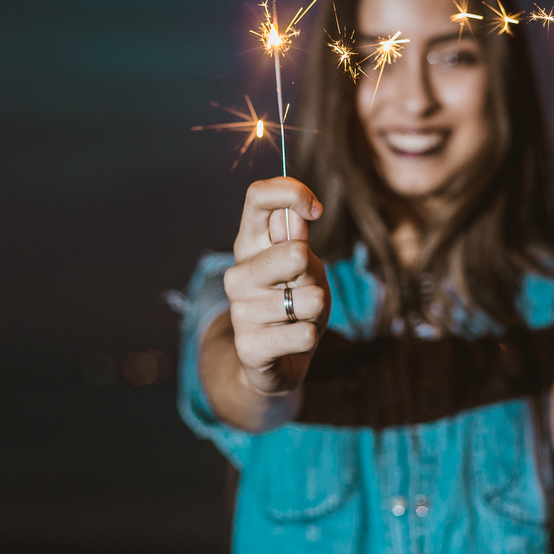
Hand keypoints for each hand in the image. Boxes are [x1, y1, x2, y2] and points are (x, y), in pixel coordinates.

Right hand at [223, 177, 330, 395]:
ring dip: (316, 312)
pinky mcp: (249, 346)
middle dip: (316, 275)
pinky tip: (291, 342)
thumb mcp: (305, 267)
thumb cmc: (296, 302)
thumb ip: (299, 239)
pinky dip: (309, 338)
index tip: (315, 211)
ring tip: (298, 319)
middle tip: (305, 291)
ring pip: (309, 299)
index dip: (292, 193)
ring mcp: (239, 311)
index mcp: (249, 245)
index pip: (257, 196)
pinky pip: (304, 335)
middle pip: (295, 252)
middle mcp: (237, 274)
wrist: (278, 360)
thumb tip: (297, 215)